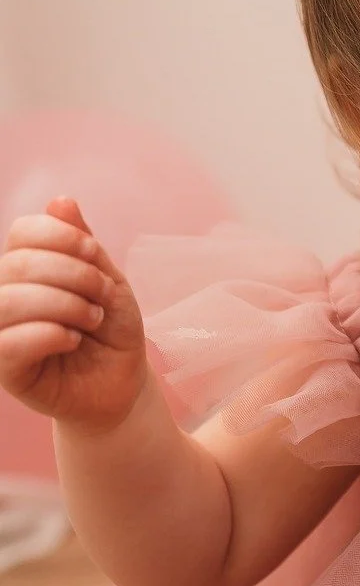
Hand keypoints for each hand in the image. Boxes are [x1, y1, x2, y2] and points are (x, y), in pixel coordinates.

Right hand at [0, 197, 148, 430]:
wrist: (123, 384)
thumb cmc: (112, 331)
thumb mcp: (108, 282)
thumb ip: (83, 245)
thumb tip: (61, 201)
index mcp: (26, 269)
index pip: (23, 232)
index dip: (63, 237)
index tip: (96, 255)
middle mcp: (4, 295)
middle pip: (18, 264)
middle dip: (74, 275)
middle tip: (102, 297)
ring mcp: (0, 331)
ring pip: (9, 302)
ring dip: (65, 305)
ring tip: (92, 319)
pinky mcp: (6, 370)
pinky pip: (8, 343)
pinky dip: (51, 334)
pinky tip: (73, 340)